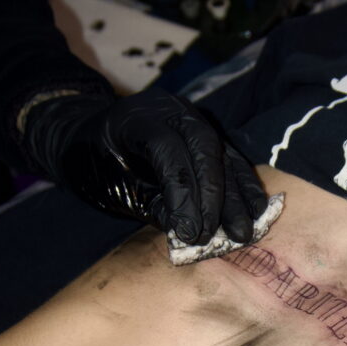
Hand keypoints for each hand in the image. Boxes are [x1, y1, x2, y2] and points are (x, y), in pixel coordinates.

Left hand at [23, 87, 266, 243]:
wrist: (90, 139)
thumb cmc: (96, 165)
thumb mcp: (114, 187)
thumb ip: (152, 205)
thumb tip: (189, 232)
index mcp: (137, 118)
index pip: (169, 152)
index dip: (182, 193)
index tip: (189, 233)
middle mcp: (171, 110)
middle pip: (204, 149)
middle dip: (215, 197)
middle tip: (218, 235)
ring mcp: (193, 118)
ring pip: (223, 154)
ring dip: (237, 196)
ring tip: (244, 231)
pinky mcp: (208, 133)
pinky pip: (232, 159)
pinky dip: (243, 186)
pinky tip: (256, 210)